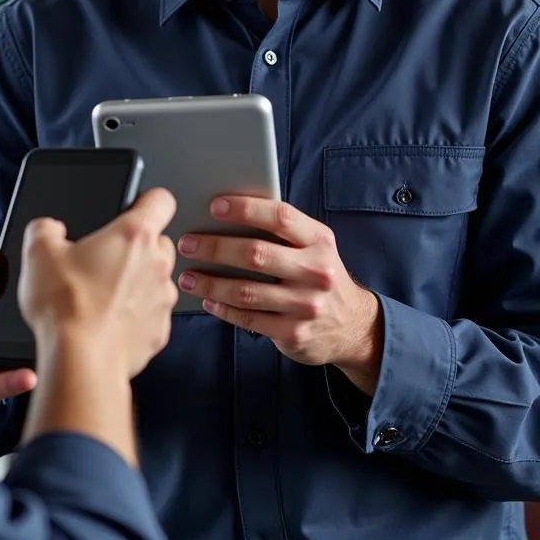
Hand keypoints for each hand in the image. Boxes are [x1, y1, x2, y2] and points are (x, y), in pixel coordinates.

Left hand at [0, 247, 36, 419]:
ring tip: (44, 345)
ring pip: (15, 357)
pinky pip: (3, 385)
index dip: (21, 292)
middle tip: (46, 315)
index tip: (39, 280)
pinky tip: (28, 375)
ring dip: (29, 354)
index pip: (5, 301)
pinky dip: (17, 381)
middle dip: (29, 323)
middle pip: (15, 329)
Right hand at [18, 188, 178, 379]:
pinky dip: (134, 317)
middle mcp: (156, 265)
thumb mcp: (38, 253)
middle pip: (159, 242)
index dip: (147, 199)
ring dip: (136, 284)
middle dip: (136, 247)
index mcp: (133, 235)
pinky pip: (150, 316)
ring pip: (156, 281)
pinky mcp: (158, 333)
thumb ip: (45, 228)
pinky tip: (107, 322)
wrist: (79, 362)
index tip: (134, 206)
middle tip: (104, 259)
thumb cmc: (66, 308)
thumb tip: (48, 228)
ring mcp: (162, 301)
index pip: (161, 200)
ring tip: (101, 296)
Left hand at [177, 196, 382, 393]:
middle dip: (214, 248)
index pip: (280, 217)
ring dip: (210, 283)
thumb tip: (225, 213)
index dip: (245, 209)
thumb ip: (281, 231)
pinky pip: (248, 319)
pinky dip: (222, 309)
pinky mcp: (295, 333)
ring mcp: (307, 305)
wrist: (353, 325)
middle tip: (186, 244)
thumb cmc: (317, 274)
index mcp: (319, 240)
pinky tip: (207, 300)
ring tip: (186, 276)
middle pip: (256, 254)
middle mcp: (317, 271)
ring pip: (246, 291)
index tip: (214, 206)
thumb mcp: (313, 246)